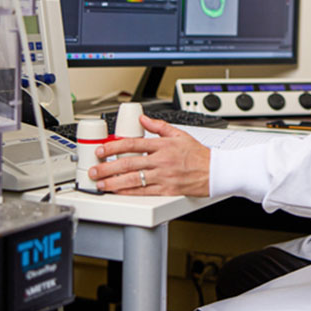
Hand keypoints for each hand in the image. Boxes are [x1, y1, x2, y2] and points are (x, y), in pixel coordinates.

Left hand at [88, 115, 210, 195]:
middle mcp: (161, 160)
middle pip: (128, 163)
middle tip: (94, 169)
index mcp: (162, 145)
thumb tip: (143, 118)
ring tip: (101, 183)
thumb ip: (159, 126)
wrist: (216, 171)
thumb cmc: (199, 155)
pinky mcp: (167, 190)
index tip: (102, 150)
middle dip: (108, 167)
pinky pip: (144, 191)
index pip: (133, 144)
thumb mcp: (179, 134)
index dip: (114, 146)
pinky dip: (129, 192)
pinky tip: (118, 192)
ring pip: (133, 179)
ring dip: (114, 182)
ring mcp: (163, 176)